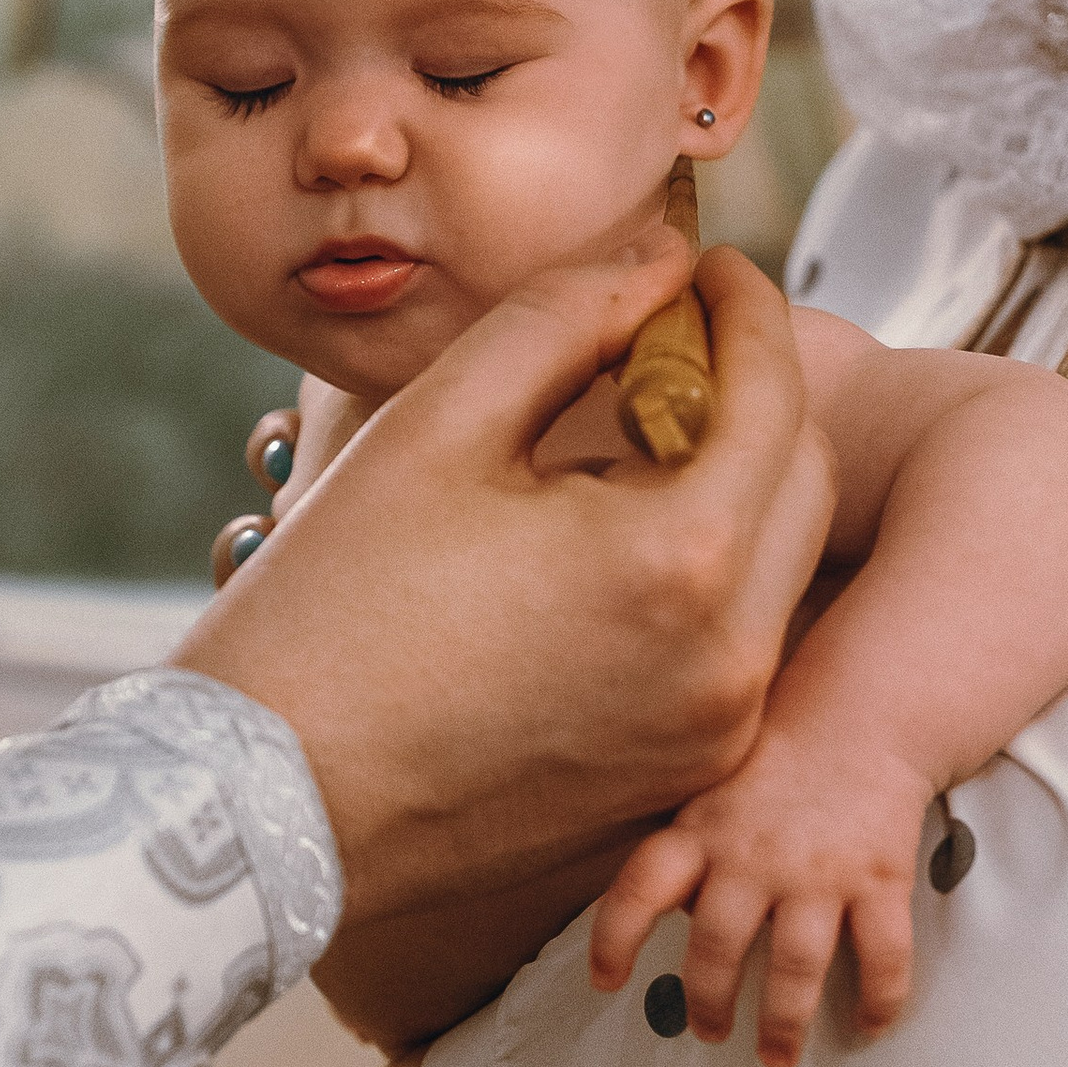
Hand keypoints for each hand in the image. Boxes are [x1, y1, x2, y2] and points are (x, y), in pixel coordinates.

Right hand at [174, 237, 834, 922]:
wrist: (265, 805)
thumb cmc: (330, 614)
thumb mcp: (438, 424)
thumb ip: (564, 317)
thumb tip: (655, 260)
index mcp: (682, 562)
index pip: (775, 396)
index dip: (747, 308)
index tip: (705, 268)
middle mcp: (728, 663)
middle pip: (802, 484)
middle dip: (756, 395)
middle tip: (672, 347)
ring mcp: (709, 738)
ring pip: (776, 574)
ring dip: (730, 490)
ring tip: (628, 447)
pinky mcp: (672, 786)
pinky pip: (729, 654)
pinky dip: (702, 583)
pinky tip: (606, 552)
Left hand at [589, 723, 936, 1066]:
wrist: (862, 718)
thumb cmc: (776, 766)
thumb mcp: (711, 796)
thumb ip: (687, 854)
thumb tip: (666, 921)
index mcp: (702, 833)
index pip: (639, 888)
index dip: (614, 939)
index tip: (604, 983)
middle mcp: (754, 857)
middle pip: (717, 948)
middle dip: (709, 1003)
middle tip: (710, 1032)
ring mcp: (819, 872)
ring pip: (796, 968)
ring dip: (784, 1023)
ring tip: (777, 1056)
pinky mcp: (880, 879)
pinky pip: (882, 954)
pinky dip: (878, 1000)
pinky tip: (869, 1026)